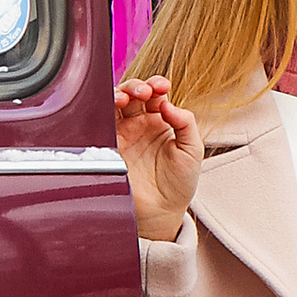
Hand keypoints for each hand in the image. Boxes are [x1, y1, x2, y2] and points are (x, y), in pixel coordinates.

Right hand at [116, 75, 204, 241]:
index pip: (155, 94)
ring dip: (119, 94)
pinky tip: (112, 107)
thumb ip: (186, 123)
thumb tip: (169, 104)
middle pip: (132, 93)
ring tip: (125, 97)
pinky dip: (104, 111)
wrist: (162, 211)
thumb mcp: (193, 149)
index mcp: (160, 120)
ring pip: (115, 104)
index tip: (161, 87)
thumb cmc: (179, 182)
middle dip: (137, 86)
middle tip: (144, 93)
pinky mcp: (110, 146)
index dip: (156, 85)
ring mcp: (123, 134)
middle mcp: (140, 124)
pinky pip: (103, 123)